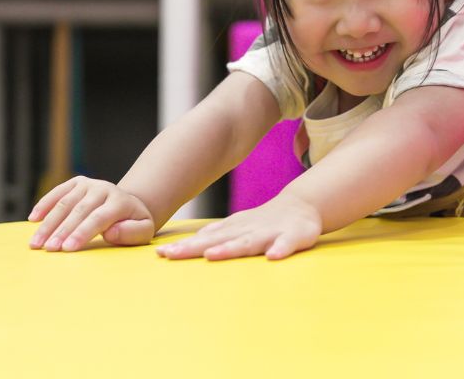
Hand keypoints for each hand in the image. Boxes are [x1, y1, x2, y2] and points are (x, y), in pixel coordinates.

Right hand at [28, 176, 154, 250]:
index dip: (82, 232)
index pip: (98, 218)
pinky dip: (44, 204)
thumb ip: (132, 233)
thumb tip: (110, 232)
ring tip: (36, 243)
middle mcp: (103, 188)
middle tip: (49, 249)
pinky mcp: (77, 182)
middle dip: (62, 231)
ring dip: (48, 224)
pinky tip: (33, 219)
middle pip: (79, 211)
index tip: (68, 248)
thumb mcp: (143, 231)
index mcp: (120, 201)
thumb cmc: (133, 224)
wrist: (129, 204)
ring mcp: (89, 184)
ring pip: (64, 203)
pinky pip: (58, 192)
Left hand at [156, 193, 321, 260]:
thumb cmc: (266, 222)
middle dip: (195, 248)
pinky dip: (281, 249)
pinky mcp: (295, 236)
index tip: (161, 254)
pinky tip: (273, 257)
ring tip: (213, 256)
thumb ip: (220, 233)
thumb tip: (195, 238)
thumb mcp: (241, 225)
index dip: (184, 247)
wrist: (302, 206)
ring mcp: (271, 233)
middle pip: (219, 241)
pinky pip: (288, 243)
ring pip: (249, 242)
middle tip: (171, 255)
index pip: (205, 240)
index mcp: (235, 230)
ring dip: (231, 249)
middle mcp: (248, 230)